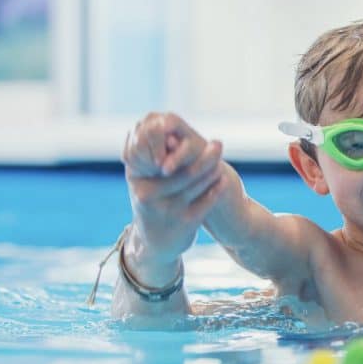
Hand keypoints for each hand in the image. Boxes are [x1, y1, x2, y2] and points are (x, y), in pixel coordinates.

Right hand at [122, 112, 227, 283]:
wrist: (153, 242)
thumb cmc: (152, 202)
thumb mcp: (143, 180)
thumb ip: (152, 155)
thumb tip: (161, 121)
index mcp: (139, 180)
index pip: (161, 156)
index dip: (179, 145)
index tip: (196, 135)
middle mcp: (149, 195)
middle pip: (183, 170)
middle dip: (204, 156)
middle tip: (218, 144)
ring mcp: (167, 210)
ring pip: (195, 185)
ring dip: (212, 170)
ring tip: (221, 160)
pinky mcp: (183, 224)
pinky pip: (205, 203)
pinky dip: (215, 190)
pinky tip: (223, 180)